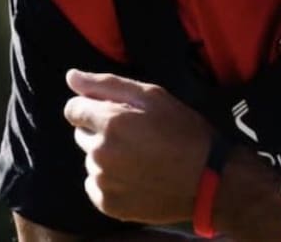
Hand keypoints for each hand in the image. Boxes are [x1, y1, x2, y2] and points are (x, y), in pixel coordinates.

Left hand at [63, 69, 212, 223]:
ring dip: (107, 156)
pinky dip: (110, 181)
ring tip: (141, 158)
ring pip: (91, 161)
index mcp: (111, 122)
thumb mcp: (154, 97)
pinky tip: (137, 177)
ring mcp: (103, 180)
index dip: (94, 107)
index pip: (73, 109)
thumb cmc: (185, 132)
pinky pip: (96, 185)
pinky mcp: (107, 203)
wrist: (209, 180)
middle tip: (137, 136)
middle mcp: (100, 152)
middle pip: (82, 135)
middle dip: (102, 131)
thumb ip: (108, 84)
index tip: (116, 113)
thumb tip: (72, 76)